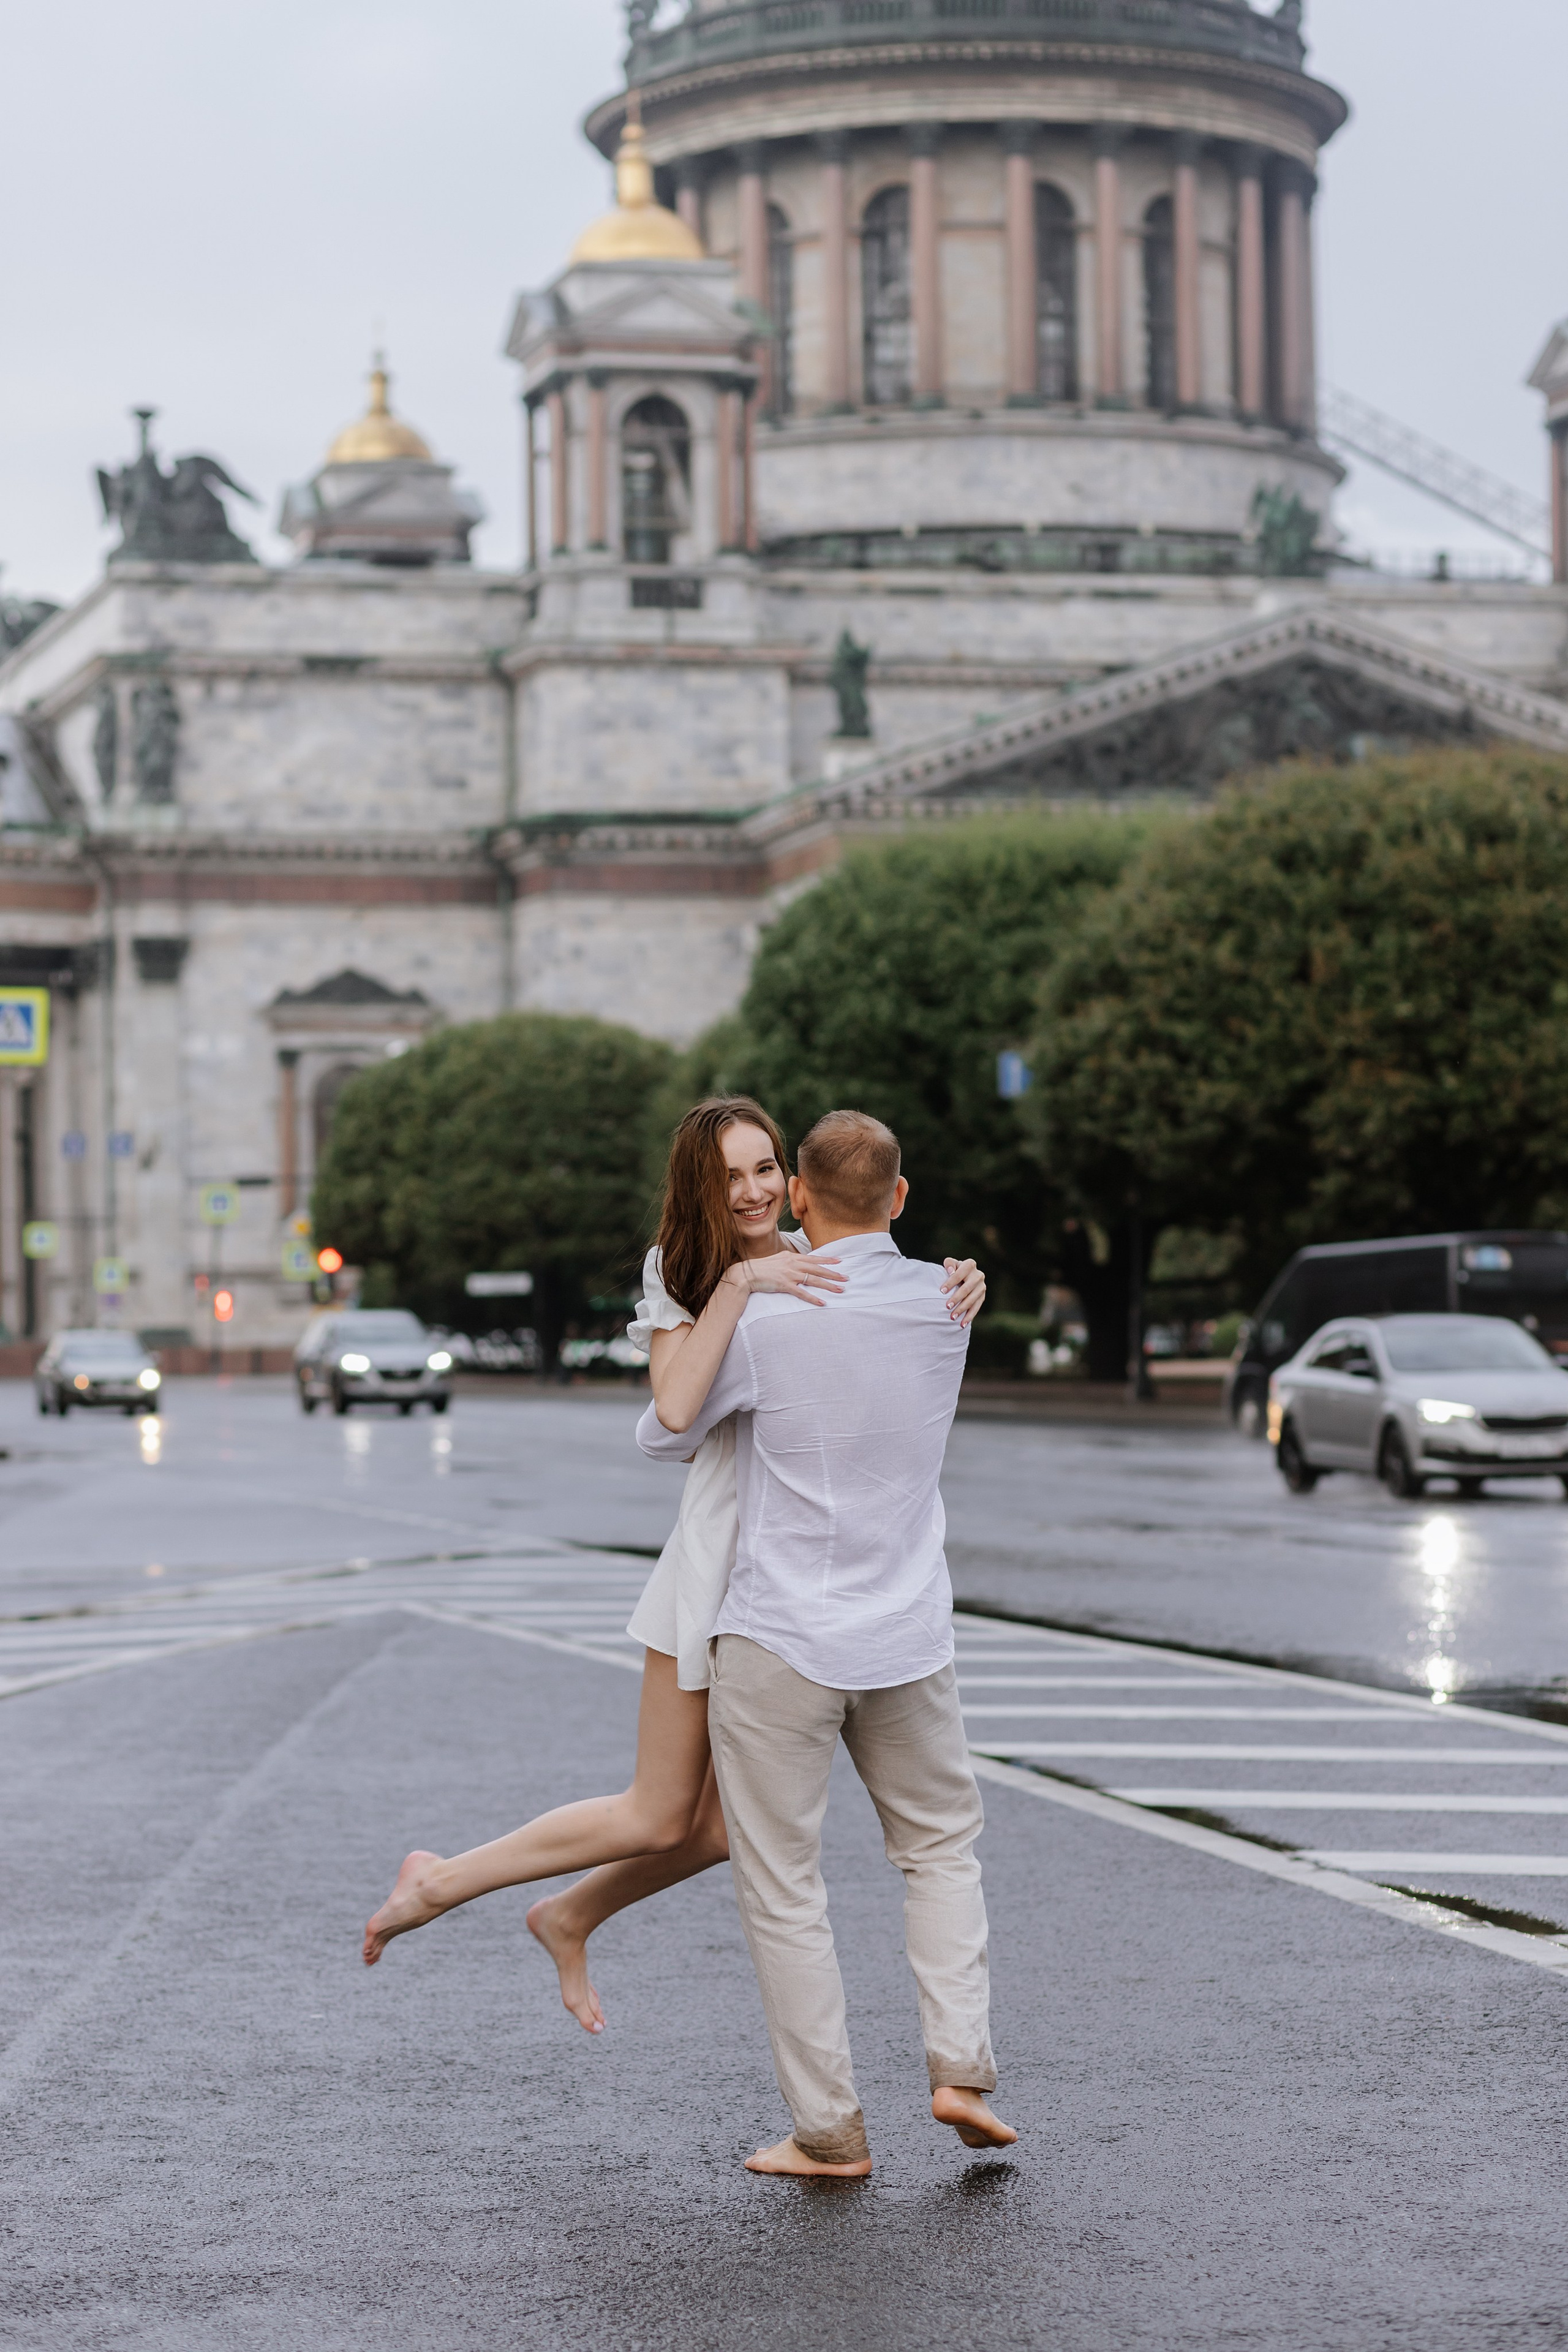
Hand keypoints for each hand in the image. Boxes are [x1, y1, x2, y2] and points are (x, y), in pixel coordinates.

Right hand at [727, 1250, 846, 1305]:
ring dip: (828, 1285)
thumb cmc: (761, 1267)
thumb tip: (800, 1262)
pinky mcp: (784, 1285)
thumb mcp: (778, 1259)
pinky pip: (802, 1292)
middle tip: (846, 1278)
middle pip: (818, 1269)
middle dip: (833, 1274)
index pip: (814, 1258)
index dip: (828, 1259)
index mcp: (791, 1257)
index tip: (840, 1261)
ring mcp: (789, 1274)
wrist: (745, 1273)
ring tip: (840, 1289)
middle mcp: (793, 1264)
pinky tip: (822, 1302)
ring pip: (814, 1280)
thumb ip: (790, 1261)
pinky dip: (813, 1298)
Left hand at [942, 1257, 985, 1325]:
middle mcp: (978, 1275)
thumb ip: (949, 1264)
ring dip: (962, 1309)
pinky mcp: (982, 1297)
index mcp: (970, 1265)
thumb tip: (950, 1271)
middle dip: (956, 1298)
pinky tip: (962, 1324)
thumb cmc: (953, 1270)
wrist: (965, 1276)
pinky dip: (969, 1316)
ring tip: (952, 1317)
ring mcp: (982, 1287)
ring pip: (972, 1300)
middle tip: (947, 1306)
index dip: (950, 1282)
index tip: (941, 1291)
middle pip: (967, 1288)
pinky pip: (976, 1308)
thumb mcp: (951, 1264)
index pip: (959, 1274)